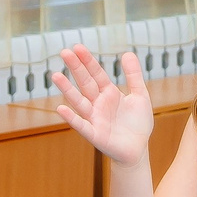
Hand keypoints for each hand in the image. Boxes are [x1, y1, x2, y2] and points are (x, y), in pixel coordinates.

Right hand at [50, 46, 153, 165]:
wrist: (138, 149)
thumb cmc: (137, 123)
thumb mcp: (140, 95)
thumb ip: (134, 75)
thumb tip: (127, 52)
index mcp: (109, 93)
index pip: (96, 74)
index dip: (88, 61)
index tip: (77, 47)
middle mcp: (98, 104)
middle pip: (85, 83)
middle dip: (76, 68)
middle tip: (64, 52)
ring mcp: (94, 118)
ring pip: (79, 102)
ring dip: (67, 90)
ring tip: (55, 76)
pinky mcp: (95, 135)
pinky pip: (82, 125)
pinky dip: (71, 118)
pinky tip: (61, 108)